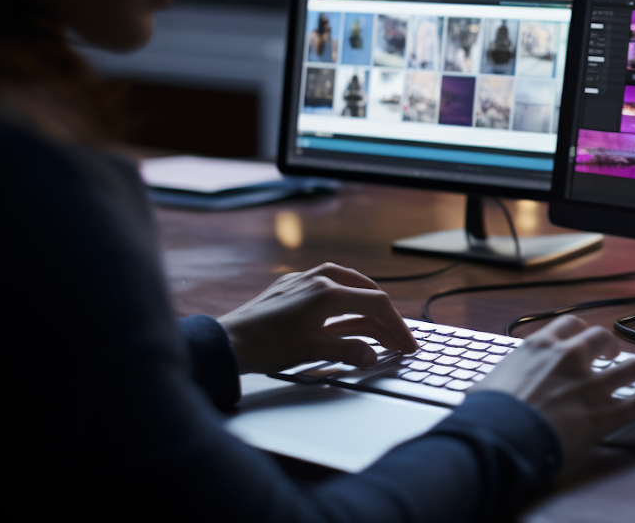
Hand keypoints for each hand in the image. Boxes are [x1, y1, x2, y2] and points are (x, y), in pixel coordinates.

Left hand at [219, 263, 416, 373]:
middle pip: (366, 291)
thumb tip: (372, 355)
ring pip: (347, 284)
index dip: (397, 326)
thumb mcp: (314, 351)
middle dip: (385, 317)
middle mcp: (317, 279)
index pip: (377, 304)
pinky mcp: (288, 287)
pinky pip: (327, 286)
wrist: (227, 342)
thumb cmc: (266, 346)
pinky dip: (345, 299)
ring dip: (366, 305)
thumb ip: (349, 351)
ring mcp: (302, 280)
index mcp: (328, 292)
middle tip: (397, 339)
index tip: (407, 344)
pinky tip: (344, 313)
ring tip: (378, 326)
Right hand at [473, 316, 634, 461]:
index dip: (581, 331)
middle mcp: (571, 358)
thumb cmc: (489, 414)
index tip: (584, 338)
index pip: (570, 324)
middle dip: (613, 346)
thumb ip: (498, 381)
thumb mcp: (488, 385)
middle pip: (604, 338)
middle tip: (615, 356)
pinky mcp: (605, 413)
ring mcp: (592, 384)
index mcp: (541, 346)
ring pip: (634, 367)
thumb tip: (484, 392)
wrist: (501, 435)